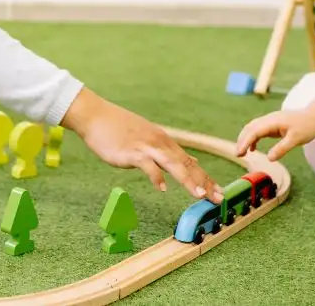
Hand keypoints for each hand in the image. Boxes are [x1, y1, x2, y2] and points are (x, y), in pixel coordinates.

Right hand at [61, 88, 222, 203]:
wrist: (95, 115)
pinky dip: (156, 177)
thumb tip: (182, 164)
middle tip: (219, 198)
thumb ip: (163, 152)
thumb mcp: (146, 139)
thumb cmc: (117, 129)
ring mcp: (146, 147)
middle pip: (186, 164)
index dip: (205, 178)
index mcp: (164, 142)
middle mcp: (160, 143)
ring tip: (200, 195)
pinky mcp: (132, 152)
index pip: (190, 162)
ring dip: (188, 180)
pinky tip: (163, 188)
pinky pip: (148, 166)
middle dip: (204, 182)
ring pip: (173, 164)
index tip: (219, 191)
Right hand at [235, 108, 314, 160]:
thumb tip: (269, 159)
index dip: (245, 142)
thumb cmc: (307, 127)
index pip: (254, 131)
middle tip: (238, 155)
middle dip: (242, 140)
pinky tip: (253, 149)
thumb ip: (282, 148)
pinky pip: (258, 130)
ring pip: (252, 128)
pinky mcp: (273, 124)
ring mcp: (270, 121)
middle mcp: (269, 119)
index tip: (239, 153)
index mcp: (273, 121)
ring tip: (241, 153)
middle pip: (250, 128)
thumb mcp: (296, 139)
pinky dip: (253, 139)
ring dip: (245, 139)